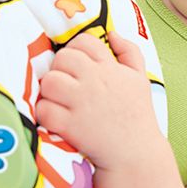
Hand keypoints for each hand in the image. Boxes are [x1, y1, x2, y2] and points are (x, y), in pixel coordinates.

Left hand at [36, 30, 163, 170]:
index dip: (75, 50)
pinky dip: (45, 114)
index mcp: (111, 68)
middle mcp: (96, 81)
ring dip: (49, 92)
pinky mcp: (71, 125)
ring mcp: (82, 103)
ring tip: (58, 101)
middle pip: (62, 59)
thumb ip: (130, 52)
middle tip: (65, 85)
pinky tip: (55, 119)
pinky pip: (45, 110)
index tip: (76, 66)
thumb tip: (112, 33)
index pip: (84, 42)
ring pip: (49, 82)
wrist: (136, 155)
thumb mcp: (141, 79)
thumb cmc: (137, 116)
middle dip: (59, 70)